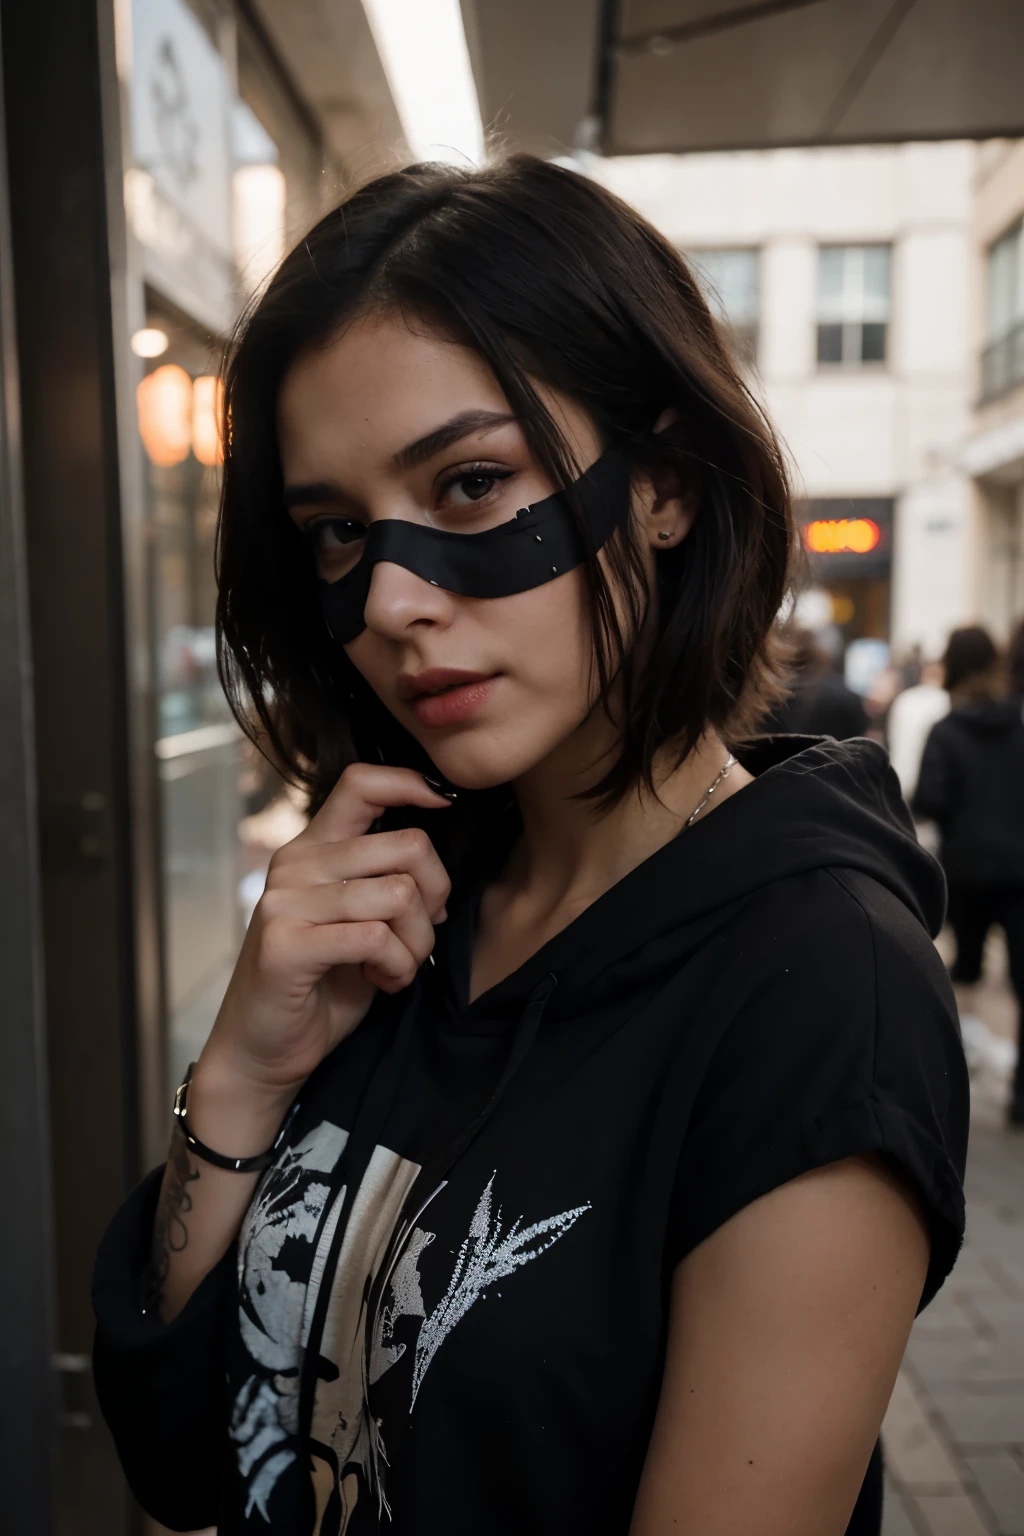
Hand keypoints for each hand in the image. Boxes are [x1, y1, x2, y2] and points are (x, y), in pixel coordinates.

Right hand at [197, 764, 451, 1108]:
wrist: (263, 1051)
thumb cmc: (320, 986)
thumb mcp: (355, 920)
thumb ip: (382, 880)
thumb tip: (435, 861)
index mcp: (313, 849)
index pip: (362, 782)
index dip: (413, 784)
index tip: (445, 805)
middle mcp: (295, 864)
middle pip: (408, 846)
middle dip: (436, 897)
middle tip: (417, 936)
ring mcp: (286, 902)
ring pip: (400, 895)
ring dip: (416, 943)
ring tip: (395, 965)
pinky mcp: (287, 943)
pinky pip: (377, 937)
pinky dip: (396, 966)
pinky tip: (381, 981)